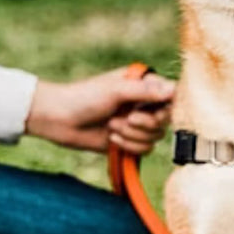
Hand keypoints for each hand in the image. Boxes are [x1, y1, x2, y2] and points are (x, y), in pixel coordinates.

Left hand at [25, 69, 174, 154]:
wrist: (59, 120)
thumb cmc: (84, 98)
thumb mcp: (115, 91)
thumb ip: (146, 91)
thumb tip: (174, 90)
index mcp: (142, 84)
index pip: (171, 95)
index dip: (167, 106)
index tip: (155, 110)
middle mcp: (142, 103)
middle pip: (166, 119)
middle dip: (145, 123)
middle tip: (127, 118)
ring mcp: (136, 122)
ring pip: (155, 136)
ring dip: (133, 135)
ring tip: (111, 126)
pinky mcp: (128, 140)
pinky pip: (144, 149)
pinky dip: (128, 146)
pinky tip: (111, 139)